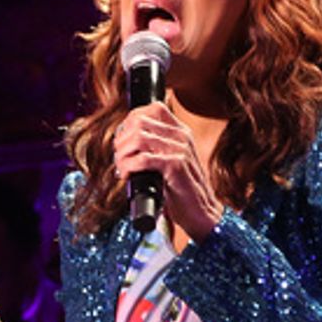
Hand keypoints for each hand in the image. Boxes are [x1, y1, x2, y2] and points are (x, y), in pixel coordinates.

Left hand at [113, 100, 223, 242]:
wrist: (202, 213)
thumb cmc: (182, 191)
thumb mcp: (169, 162)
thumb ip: (155, 148)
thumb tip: (124, 142)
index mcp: (180, 132)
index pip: (152, 108)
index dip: (130, 121)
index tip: (122, 139)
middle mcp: (181, 136)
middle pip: (140, 122)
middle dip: (122, 140)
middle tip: (119, 157)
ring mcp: (180, 150)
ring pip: (138, 138)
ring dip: (123, 154)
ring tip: (121, 168)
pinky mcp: (176, 166)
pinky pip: (143, 158)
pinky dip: (129, 167)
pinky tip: (128, 176)